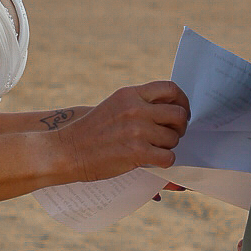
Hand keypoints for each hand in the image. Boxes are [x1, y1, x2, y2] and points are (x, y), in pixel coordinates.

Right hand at [56, 82, 189, 181]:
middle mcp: (136, 109)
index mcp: (130, 94)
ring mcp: (137, 130)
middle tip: (173, 134)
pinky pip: (168, 157)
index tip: (181, 111)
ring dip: (169, 146)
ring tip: (155, 149)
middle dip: (180, 127)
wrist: (68, 151)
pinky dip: (164, 161)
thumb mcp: (115, 106)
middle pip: (178, 114)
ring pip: (174, 138)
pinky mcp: (136, 152)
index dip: (182, 101)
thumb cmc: (92, 131)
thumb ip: (139, 103)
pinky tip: (153, 161)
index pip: (170, 88)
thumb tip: (170, 109)